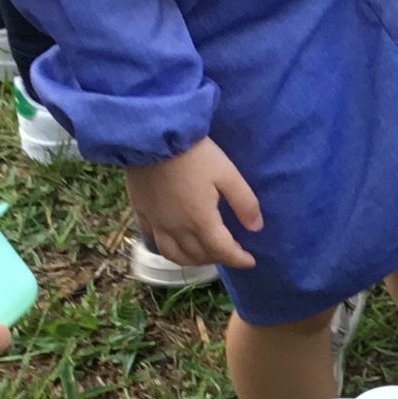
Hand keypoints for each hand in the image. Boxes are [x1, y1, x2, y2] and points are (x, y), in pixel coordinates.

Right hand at [126, 136, 260, 270]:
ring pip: (174, 255)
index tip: (250, 261)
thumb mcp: (228, 174)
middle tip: (229, 252)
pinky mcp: (141, 212)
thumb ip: (244, 202)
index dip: (239, 259)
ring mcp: (156, 223)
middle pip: (199, 256)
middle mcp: (177, 228)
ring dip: (193, 260)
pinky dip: (169, 249)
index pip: (223, 251)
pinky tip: (175, 241)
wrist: (153, 137)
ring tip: (204, 254)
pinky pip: (154, 240)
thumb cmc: (194, 154)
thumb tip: (256, 227)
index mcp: (201, 221)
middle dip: (218, 258)